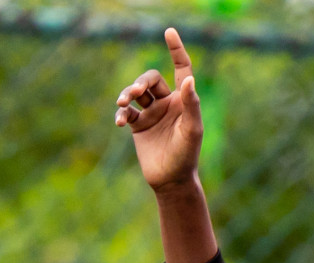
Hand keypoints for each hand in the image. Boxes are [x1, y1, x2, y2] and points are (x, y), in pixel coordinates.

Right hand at [115, 28, 204, 193]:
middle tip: (135, 92)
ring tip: (123, 103)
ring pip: (135, 93)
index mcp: (183, 100)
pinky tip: (121, 121)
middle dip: (140, 82)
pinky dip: (122, 113)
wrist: (171, 181)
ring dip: (127, 94)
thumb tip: (189, 79)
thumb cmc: (187, 156)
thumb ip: (191, 105)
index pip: (181, 68)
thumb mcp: (192, 130)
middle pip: (150, 79)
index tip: (169, 32)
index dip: (176, 50)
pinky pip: (127, 112)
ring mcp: (152, 113)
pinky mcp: (139, 126)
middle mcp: (168, 103)